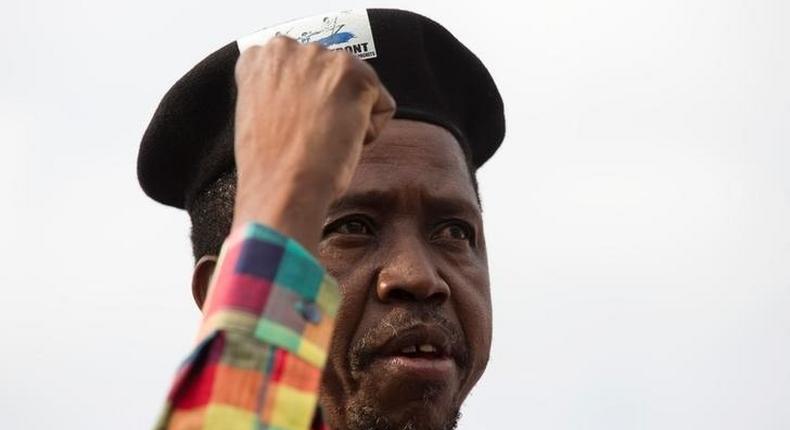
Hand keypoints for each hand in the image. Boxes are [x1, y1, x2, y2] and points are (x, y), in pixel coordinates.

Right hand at [232, 36, 395, 251]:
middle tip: (311, 137)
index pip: (301, 70)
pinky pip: (382, 106)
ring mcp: (322, 58)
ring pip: (357, 89)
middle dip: (329, 105)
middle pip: (331, 77)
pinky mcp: (354, 74)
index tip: (296, 126)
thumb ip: (281, 93)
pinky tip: (341, 143)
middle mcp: (288, 48)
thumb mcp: (260, 115)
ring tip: (322, 141)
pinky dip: (370, 131)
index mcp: (259, 58)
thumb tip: (310, 99)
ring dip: (349, 117)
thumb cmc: (269, 168)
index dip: (304, 105)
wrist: (281, 188)